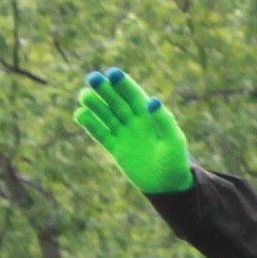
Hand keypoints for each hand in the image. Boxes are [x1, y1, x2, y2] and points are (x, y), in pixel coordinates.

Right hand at [74, 68, 194, 195]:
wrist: (168, 184)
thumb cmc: (176, 160)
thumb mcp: (174, 140)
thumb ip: (164, 121)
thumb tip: (153, 101)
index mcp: (151, 116)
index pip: (135, 96)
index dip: (124, 84)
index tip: (112, 73)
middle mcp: (135, 122)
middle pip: (117, 102)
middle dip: (105, 90)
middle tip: (92, 77)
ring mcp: (124, 134)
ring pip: (107, 116)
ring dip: (95, 105)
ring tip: (84, 94)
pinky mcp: (115, 149)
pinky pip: (101, 134)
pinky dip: (91, 125)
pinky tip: (80, 114)